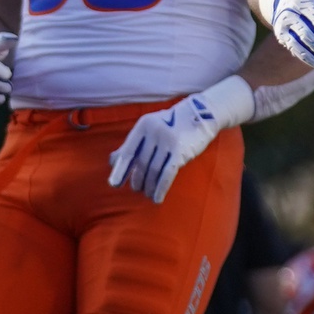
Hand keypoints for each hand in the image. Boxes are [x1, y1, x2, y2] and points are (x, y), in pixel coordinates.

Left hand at [106, 76, 249, 202]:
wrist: (201, 115)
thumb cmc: (171, 124)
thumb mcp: (150, 128)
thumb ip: (132, 143)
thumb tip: (112, 161)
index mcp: (143, 125)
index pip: (128, 151)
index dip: (120, 169)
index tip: (114, 184)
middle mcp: (155, 132)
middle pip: (141, 163)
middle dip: (137, 179)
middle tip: (137, 189)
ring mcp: (168, 141)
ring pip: (153, 170)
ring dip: (149, 186)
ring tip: (147, 194)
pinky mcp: (181, 151)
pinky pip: (167, 174)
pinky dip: (161, 188)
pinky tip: (157, 198)